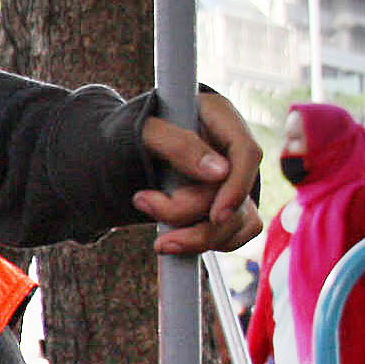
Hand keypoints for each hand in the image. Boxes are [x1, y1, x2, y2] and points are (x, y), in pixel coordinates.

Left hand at [138, 92, 262, 255]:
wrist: (118, 149)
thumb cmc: (130, 133)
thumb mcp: (144, 130)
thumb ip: (178, 145)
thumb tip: (219, 172)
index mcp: (220, 119)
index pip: (247, 154)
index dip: (236, 188)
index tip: (216, 216)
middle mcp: (231, 150)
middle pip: (236, 194)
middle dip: (190, 212)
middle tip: (143, 204)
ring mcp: (231, 179)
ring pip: (236, 220)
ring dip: (195, 236)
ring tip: (155, 235)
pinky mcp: (223, 204)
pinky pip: (232, 234)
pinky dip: (205, 244)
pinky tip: (174, 241)